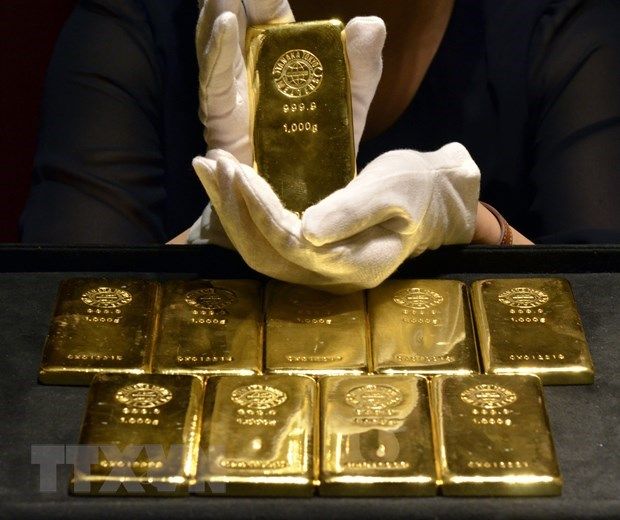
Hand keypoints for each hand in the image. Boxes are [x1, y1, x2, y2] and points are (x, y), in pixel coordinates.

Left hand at [192, 143, 479, 291]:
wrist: (431, 199)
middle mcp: (331, 277)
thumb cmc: (418, 188)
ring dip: (228, 209)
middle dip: (233, 208)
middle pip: (265, 254)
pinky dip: (241, 211)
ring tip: (207, 166)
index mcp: (357, 265)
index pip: (294, 247)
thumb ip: (354, 211)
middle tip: (210, 162)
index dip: (260, 212)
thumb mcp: (394, 189)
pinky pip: (266, 241)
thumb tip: (307, 231)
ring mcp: (317, 270)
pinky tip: (226, 183)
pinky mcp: (308, 255)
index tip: (238, 173)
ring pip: (258, 249)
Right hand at [195, 0, 385, 162]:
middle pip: (232, 24)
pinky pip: (216, 85)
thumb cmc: (327, 146)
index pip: (266, 12)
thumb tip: (370, 23)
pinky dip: (218, 54)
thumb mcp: (351, 100)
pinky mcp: (223, 123)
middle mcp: (249, 71)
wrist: (308, 195)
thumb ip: (361, 64)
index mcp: (278, 57)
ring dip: (216, 14)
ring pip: (215, 46)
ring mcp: (233, 96)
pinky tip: (226, 24)